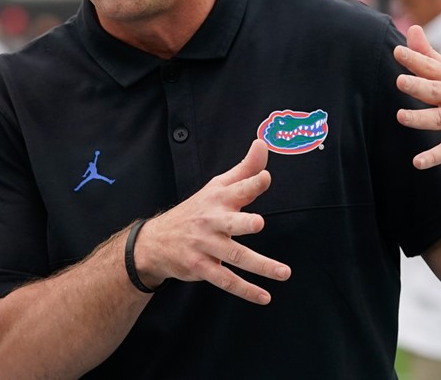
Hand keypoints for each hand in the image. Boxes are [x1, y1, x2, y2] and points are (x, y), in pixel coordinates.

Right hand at [132, 140, 290, 303]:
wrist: (156, 240)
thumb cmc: (197, 210)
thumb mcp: (217, 186)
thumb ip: (245, 169)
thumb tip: (264, 143)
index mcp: (218, 199)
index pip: (237, 188)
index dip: (251, 182)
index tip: (265, 178)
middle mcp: (211, 221)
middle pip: (230, 223)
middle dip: (242, 223)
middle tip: (258, 223)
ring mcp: (205, 245)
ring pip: (233, 256)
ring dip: (259, 265)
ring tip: (283, 273)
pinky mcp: (201, 267)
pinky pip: (225, 280)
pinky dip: (245, 290)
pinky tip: (264, 297)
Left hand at [393, 25, 440, 168]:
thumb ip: (429, 54)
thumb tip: (412, 29)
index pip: (431, 67)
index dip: (415, 59)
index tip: (397, 51)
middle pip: (435, 91)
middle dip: (418, 86)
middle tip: (400, 81)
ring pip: (440, 119)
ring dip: (421, 118)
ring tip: (401, 116)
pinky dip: (434, 156)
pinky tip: (418, 162)